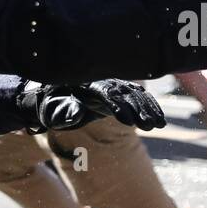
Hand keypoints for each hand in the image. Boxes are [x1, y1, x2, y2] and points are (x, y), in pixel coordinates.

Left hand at [23, 80, 163, 131]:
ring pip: (134, 93)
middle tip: (150, 126)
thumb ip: (62, 113)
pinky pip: (136, 97)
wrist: (47, 97)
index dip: (119, 106)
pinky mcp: (115, 92)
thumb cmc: (47, 106)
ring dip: (148, 108)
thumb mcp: (49, 112)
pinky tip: (159, 120)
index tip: (129, 122)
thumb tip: (78, 112)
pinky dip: (149, 107)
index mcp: (84, 84)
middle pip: (124, 92)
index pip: (106, 93)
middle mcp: (100, 81)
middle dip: (139, 108)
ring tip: (159, 126)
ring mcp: (109, 85)